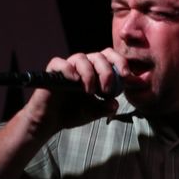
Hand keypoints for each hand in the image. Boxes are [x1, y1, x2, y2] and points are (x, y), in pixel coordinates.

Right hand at [22, 48, 138, 141]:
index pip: (110, 58)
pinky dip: (68, 69)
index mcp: (96, 71)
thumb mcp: (94, 112)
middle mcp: (83, 66)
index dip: (120, 62)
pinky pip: (60, 63)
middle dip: (106, 72)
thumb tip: (115, 104)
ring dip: (89, 74)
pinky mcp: (53, 72)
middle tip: (106, 90)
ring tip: (90, 92)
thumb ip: (105, 108)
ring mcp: (68, 67)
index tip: (127, 75)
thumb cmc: (73, 113)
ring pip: (81, 58)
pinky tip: (74, 80)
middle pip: (98, 56)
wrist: (51, 122)